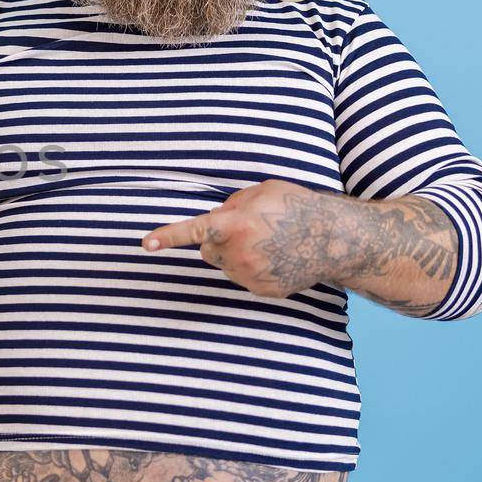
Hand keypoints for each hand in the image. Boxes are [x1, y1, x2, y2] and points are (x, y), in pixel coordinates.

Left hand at [141, 179, 348, 297]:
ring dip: (236, 254)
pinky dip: (253, 268)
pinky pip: (243, 278)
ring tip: (269, 242)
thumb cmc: (297, 207)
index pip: (194, 231)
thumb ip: (232, 205)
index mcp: (236, 225)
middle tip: (249, 229)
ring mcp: (250, 276)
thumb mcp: (261, 191)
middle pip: (207, 251)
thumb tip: (217, 218)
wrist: (335, 239)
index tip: (146, 245)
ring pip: (225, 265)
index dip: (168, 236)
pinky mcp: (262, 290)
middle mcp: (239, 254)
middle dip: (219, 241)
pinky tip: (276, 257)